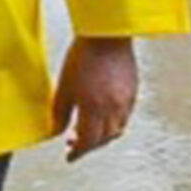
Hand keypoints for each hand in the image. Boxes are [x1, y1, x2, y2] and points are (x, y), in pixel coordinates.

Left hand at [50, 36, 136, 162]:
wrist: (107, 34)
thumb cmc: (83, 54)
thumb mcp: (64, 86)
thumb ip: (60, 112)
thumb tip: (56, 130)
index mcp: (95, 108)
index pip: (88, 142)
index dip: (77, 152)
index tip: (69, 156)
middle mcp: (114, 108)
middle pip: (103, 139)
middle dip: (89, 146)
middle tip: (75, 144)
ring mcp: (126, 101)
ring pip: (117, 130)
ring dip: (102, 136)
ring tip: (88, 131)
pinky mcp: (133, 92)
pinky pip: (125, 117)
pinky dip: (113, 123)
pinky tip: (103, 116)